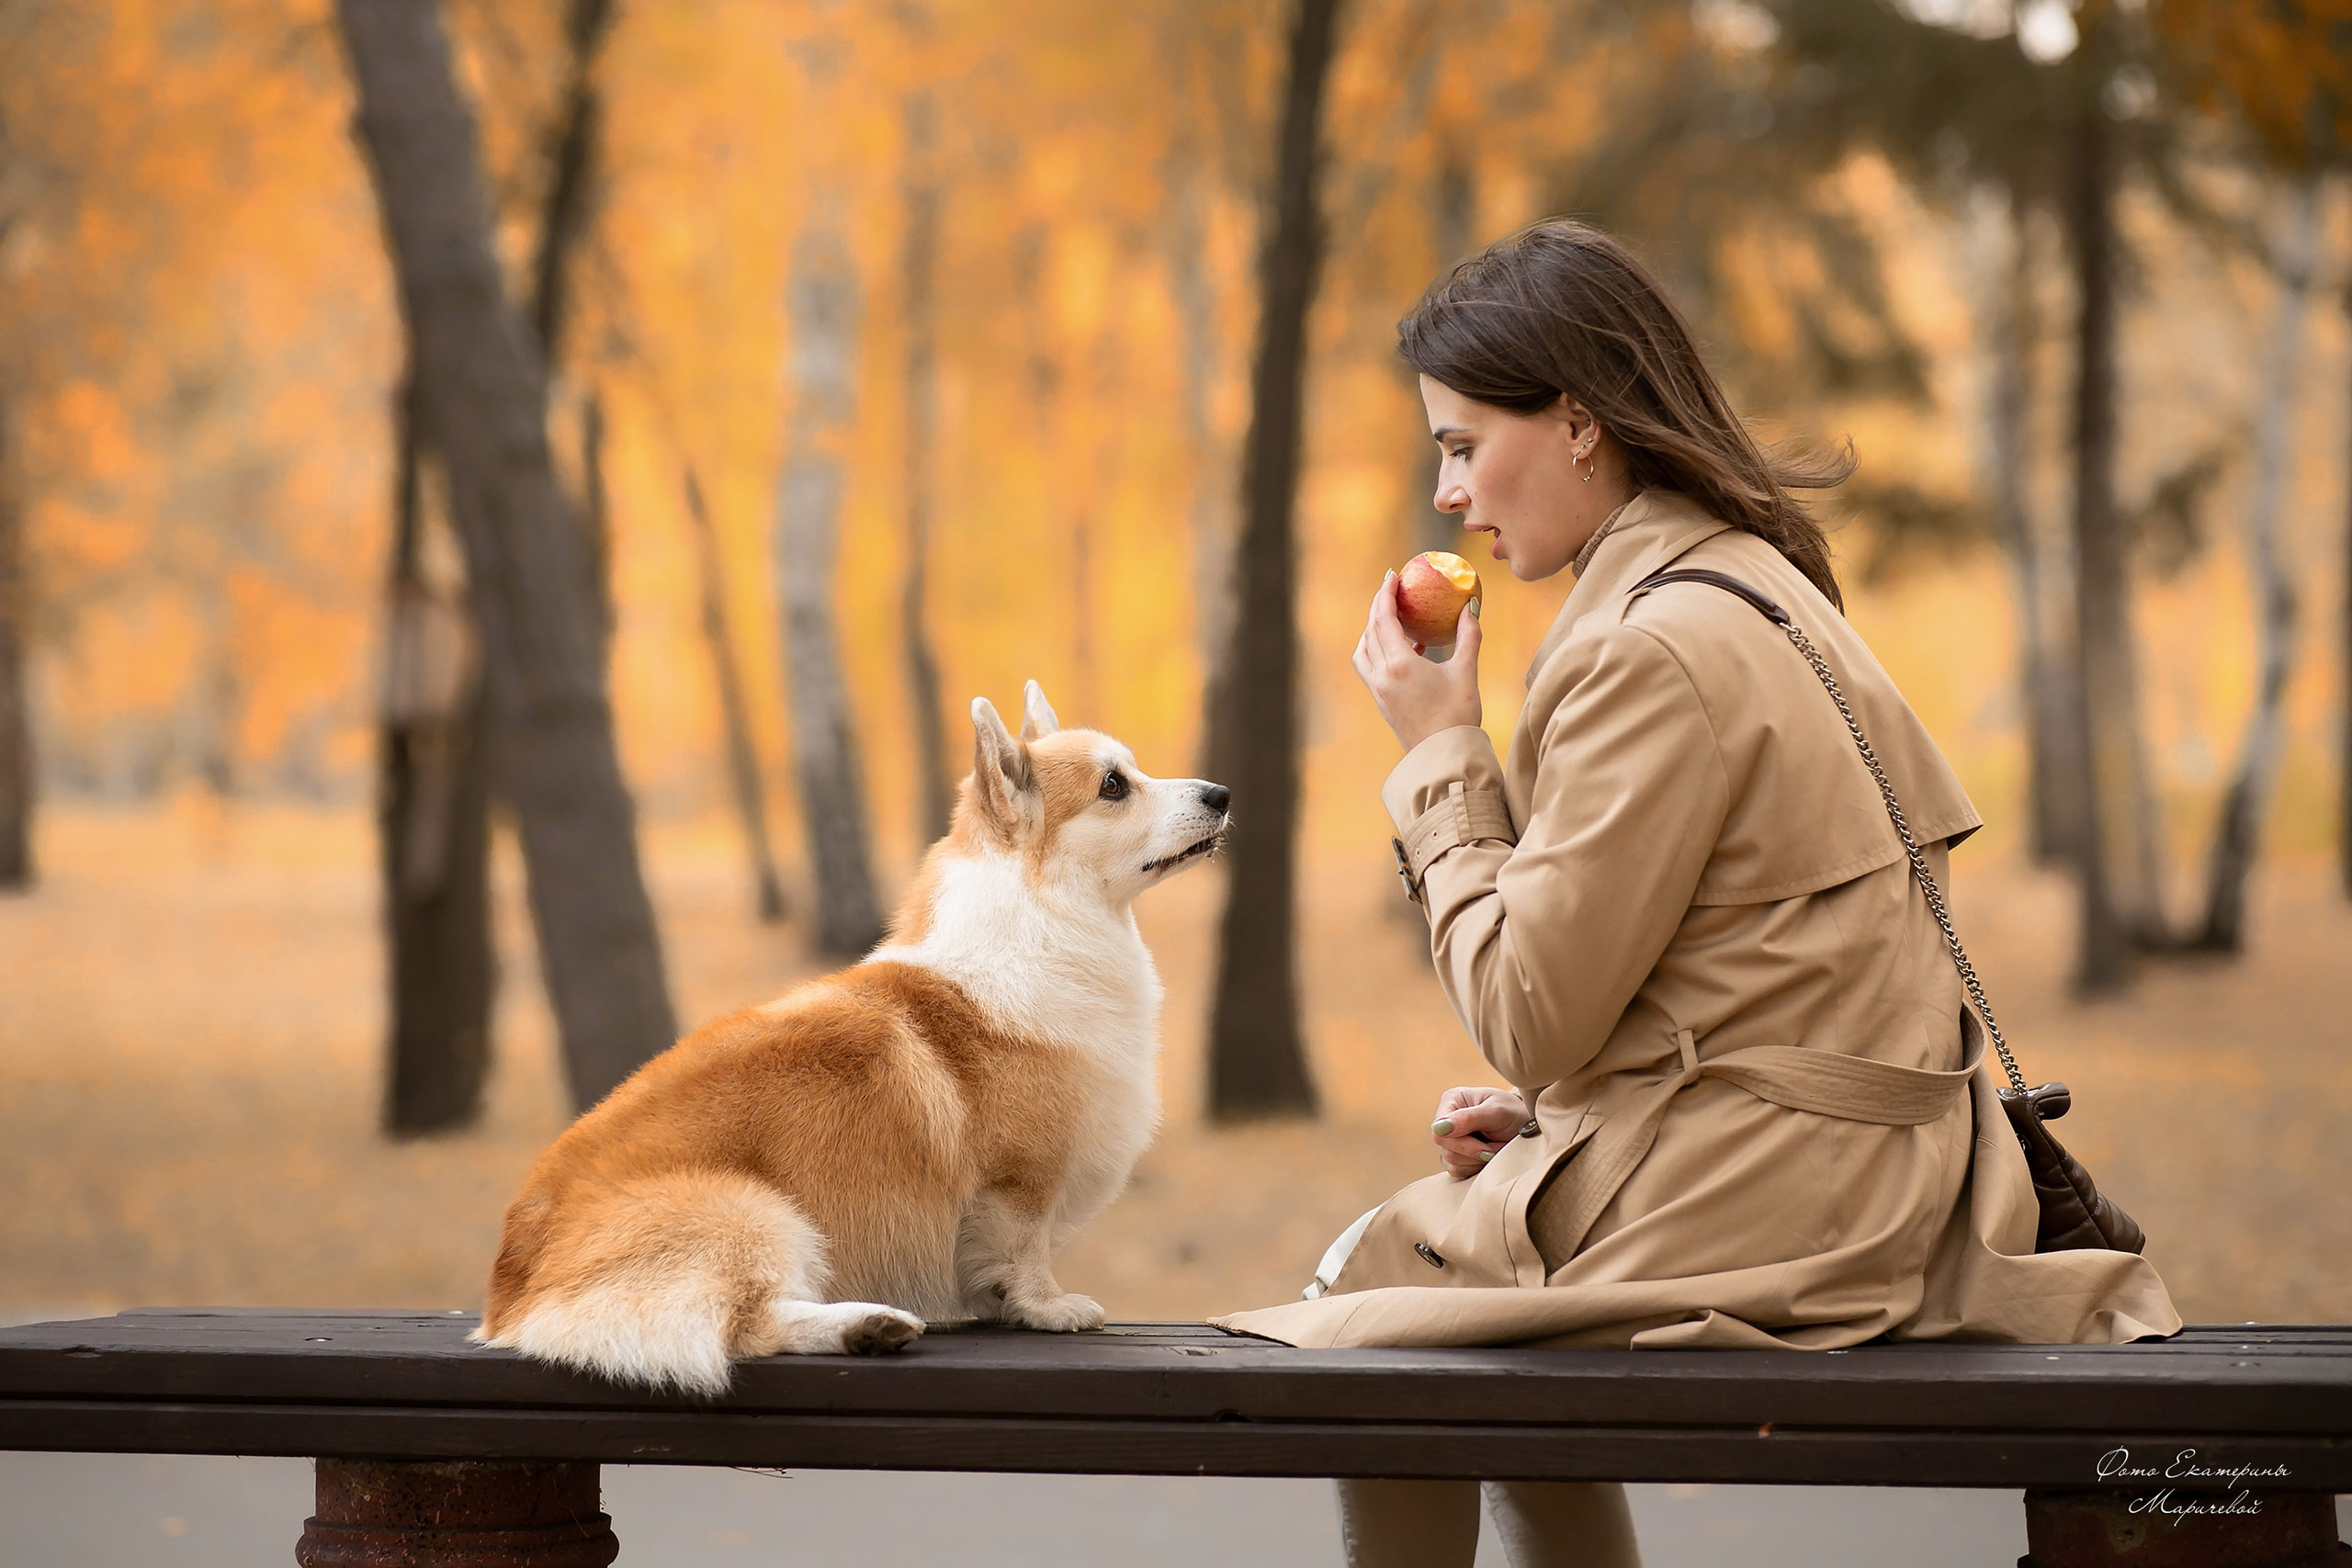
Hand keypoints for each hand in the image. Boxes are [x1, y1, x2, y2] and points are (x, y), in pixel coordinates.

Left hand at [1352, 572, 1480, 752]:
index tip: (1392, 576)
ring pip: (1364, 651)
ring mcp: (1378, 691)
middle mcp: (1382, 676)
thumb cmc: (1458, 715)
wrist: (1443, 757)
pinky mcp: (1382, 703)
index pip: (1383, 619)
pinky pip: (1372, 668)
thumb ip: (1469, 636)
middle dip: (1378, 606)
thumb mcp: (1466, 671)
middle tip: (1391, 589)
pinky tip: (1408, 651)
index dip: (1385, 594)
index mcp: (1399, 664)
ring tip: (1393, 620)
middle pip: (1370, 631)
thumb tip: (1471, 606)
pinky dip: (1380, 651)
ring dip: (1373, 631)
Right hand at [1430, 1086, 1529, 1177]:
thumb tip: (1438, 1128)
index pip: (1439, 1129)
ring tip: (1495, 1148)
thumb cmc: (1514, 1113)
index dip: (1459, 1142)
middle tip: (1495, 1148)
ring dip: (1478, 1160)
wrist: (1527, 1128)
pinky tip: (1489, 1156)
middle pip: (1445, 1148)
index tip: (1484, 1146)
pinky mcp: (1456, 1157)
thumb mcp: (1497, 1111)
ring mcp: (1450, 1140)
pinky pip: (1458, 1171)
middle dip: (1474, 1152)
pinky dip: (1476, 1168)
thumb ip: (1469, 1118)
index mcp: (1451, 1101)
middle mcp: (1446, 1119)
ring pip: (1451, 1162)